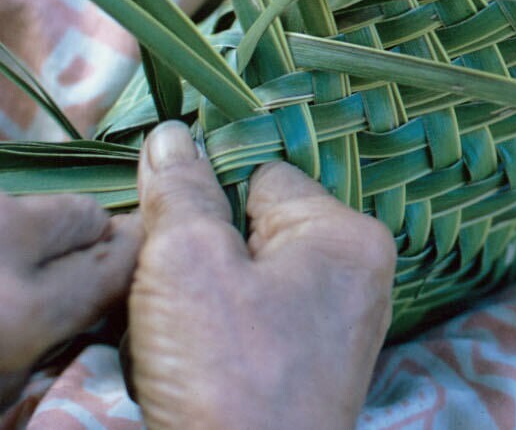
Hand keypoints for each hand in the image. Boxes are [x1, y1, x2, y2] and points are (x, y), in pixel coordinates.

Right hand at [127, 121, 395, 429]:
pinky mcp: (302, 379)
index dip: (202, 197)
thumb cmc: (226, 376)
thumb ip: (180, 192)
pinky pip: (243, 333)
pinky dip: (205, 345)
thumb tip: (172, 136)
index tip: (162, 233)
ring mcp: (331, 335)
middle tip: (159, 295)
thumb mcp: (187, 263)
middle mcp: (355, 280)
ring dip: (190, 304)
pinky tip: (178, 369)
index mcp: (347, 238)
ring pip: (239, 285)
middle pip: (250, 231)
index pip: (261, 175)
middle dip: (193, 255)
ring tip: (165, 339)